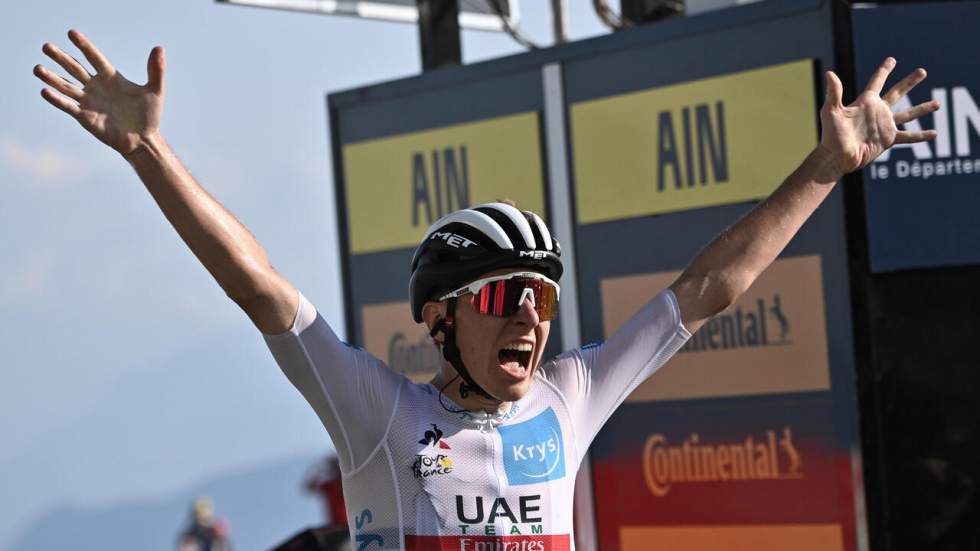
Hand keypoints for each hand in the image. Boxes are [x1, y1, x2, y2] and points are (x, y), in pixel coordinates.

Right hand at [33, 29, 164, 157]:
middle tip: (46, 46)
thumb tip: (159, 48)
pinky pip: (68, 106)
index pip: (94, 58)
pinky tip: (45, 91)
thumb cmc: (149, 115)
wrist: (142, 140)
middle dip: (61, 58)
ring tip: (38, 68)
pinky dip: (57, 99)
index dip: (84, 46)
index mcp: (110, 77)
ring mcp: (88, 101)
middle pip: (75, 68)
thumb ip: (156, 71)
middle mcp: (96, 86)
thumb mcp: (155, 91)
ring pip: (66, 86)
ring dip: (52, 78)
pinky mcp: (84, 116)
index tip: (72, 33)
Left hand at [819, 58, 938, 175]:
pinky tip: (934, 133)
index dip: (884, 70)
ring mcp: (884, 125)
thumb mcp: (831, 111)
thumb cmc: (831, 135)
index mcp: (865, 102)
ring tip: (937, 104)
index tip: (892, 60)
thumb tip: (830, 73)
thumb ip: (834, 92)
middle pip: (897, 92)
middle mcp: (877, 111)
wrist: (837, 157)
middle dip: (909, 82)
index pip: (877, 81)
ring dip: (922, 108)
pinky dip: (921, 135)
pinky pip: (908, 136)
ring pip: (908, 114)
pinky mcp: (888, 139)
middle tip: (922, 71)